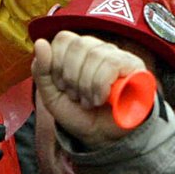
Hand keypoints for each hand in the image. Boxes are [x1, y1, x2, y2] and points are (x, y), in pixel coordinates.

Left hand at [33, 31, 153, 150]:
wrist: (101, 135)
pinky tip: (102, 99)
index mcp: (77, 51)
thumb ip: (41, 70)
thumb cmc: (78, 112)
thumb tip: (40, 42)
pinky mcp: (134, 65)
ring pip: (95, 55)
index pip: (64, 39)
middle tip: (76, 95)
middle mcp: (98, 48)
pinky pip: (112, 65)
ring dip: (87, 86)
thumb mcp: (51, 94)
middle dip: (72, 77)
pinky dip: (100, 86)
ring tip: (89, 100)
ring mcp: (117, 55)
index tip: (61, 86)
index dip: (57, 64)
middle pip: (78, 45)